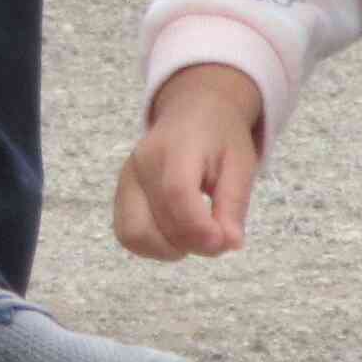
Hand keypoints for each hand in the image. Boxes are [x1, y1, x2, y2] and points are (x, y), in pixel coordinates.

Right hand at [115, 65, 267, 258]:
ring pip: (134, 235)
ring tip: (195, 234)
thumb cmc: (220, 137)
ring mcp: (125, 181)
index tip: (224, 242)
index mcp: (174, 148)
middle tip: (218, 236)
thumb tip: (228, 244)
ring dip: (169, 249)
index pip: (176, 194)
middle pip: (157, 223)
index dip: (199, 228)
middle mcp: (140, 164)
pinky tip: (177, 235)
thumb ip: (233, 204)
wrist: (193, 113)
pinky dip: (154, 246)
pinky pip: (128, 235)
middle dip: (193, 243)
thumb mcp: (241, 164)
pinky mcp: (120, 197)